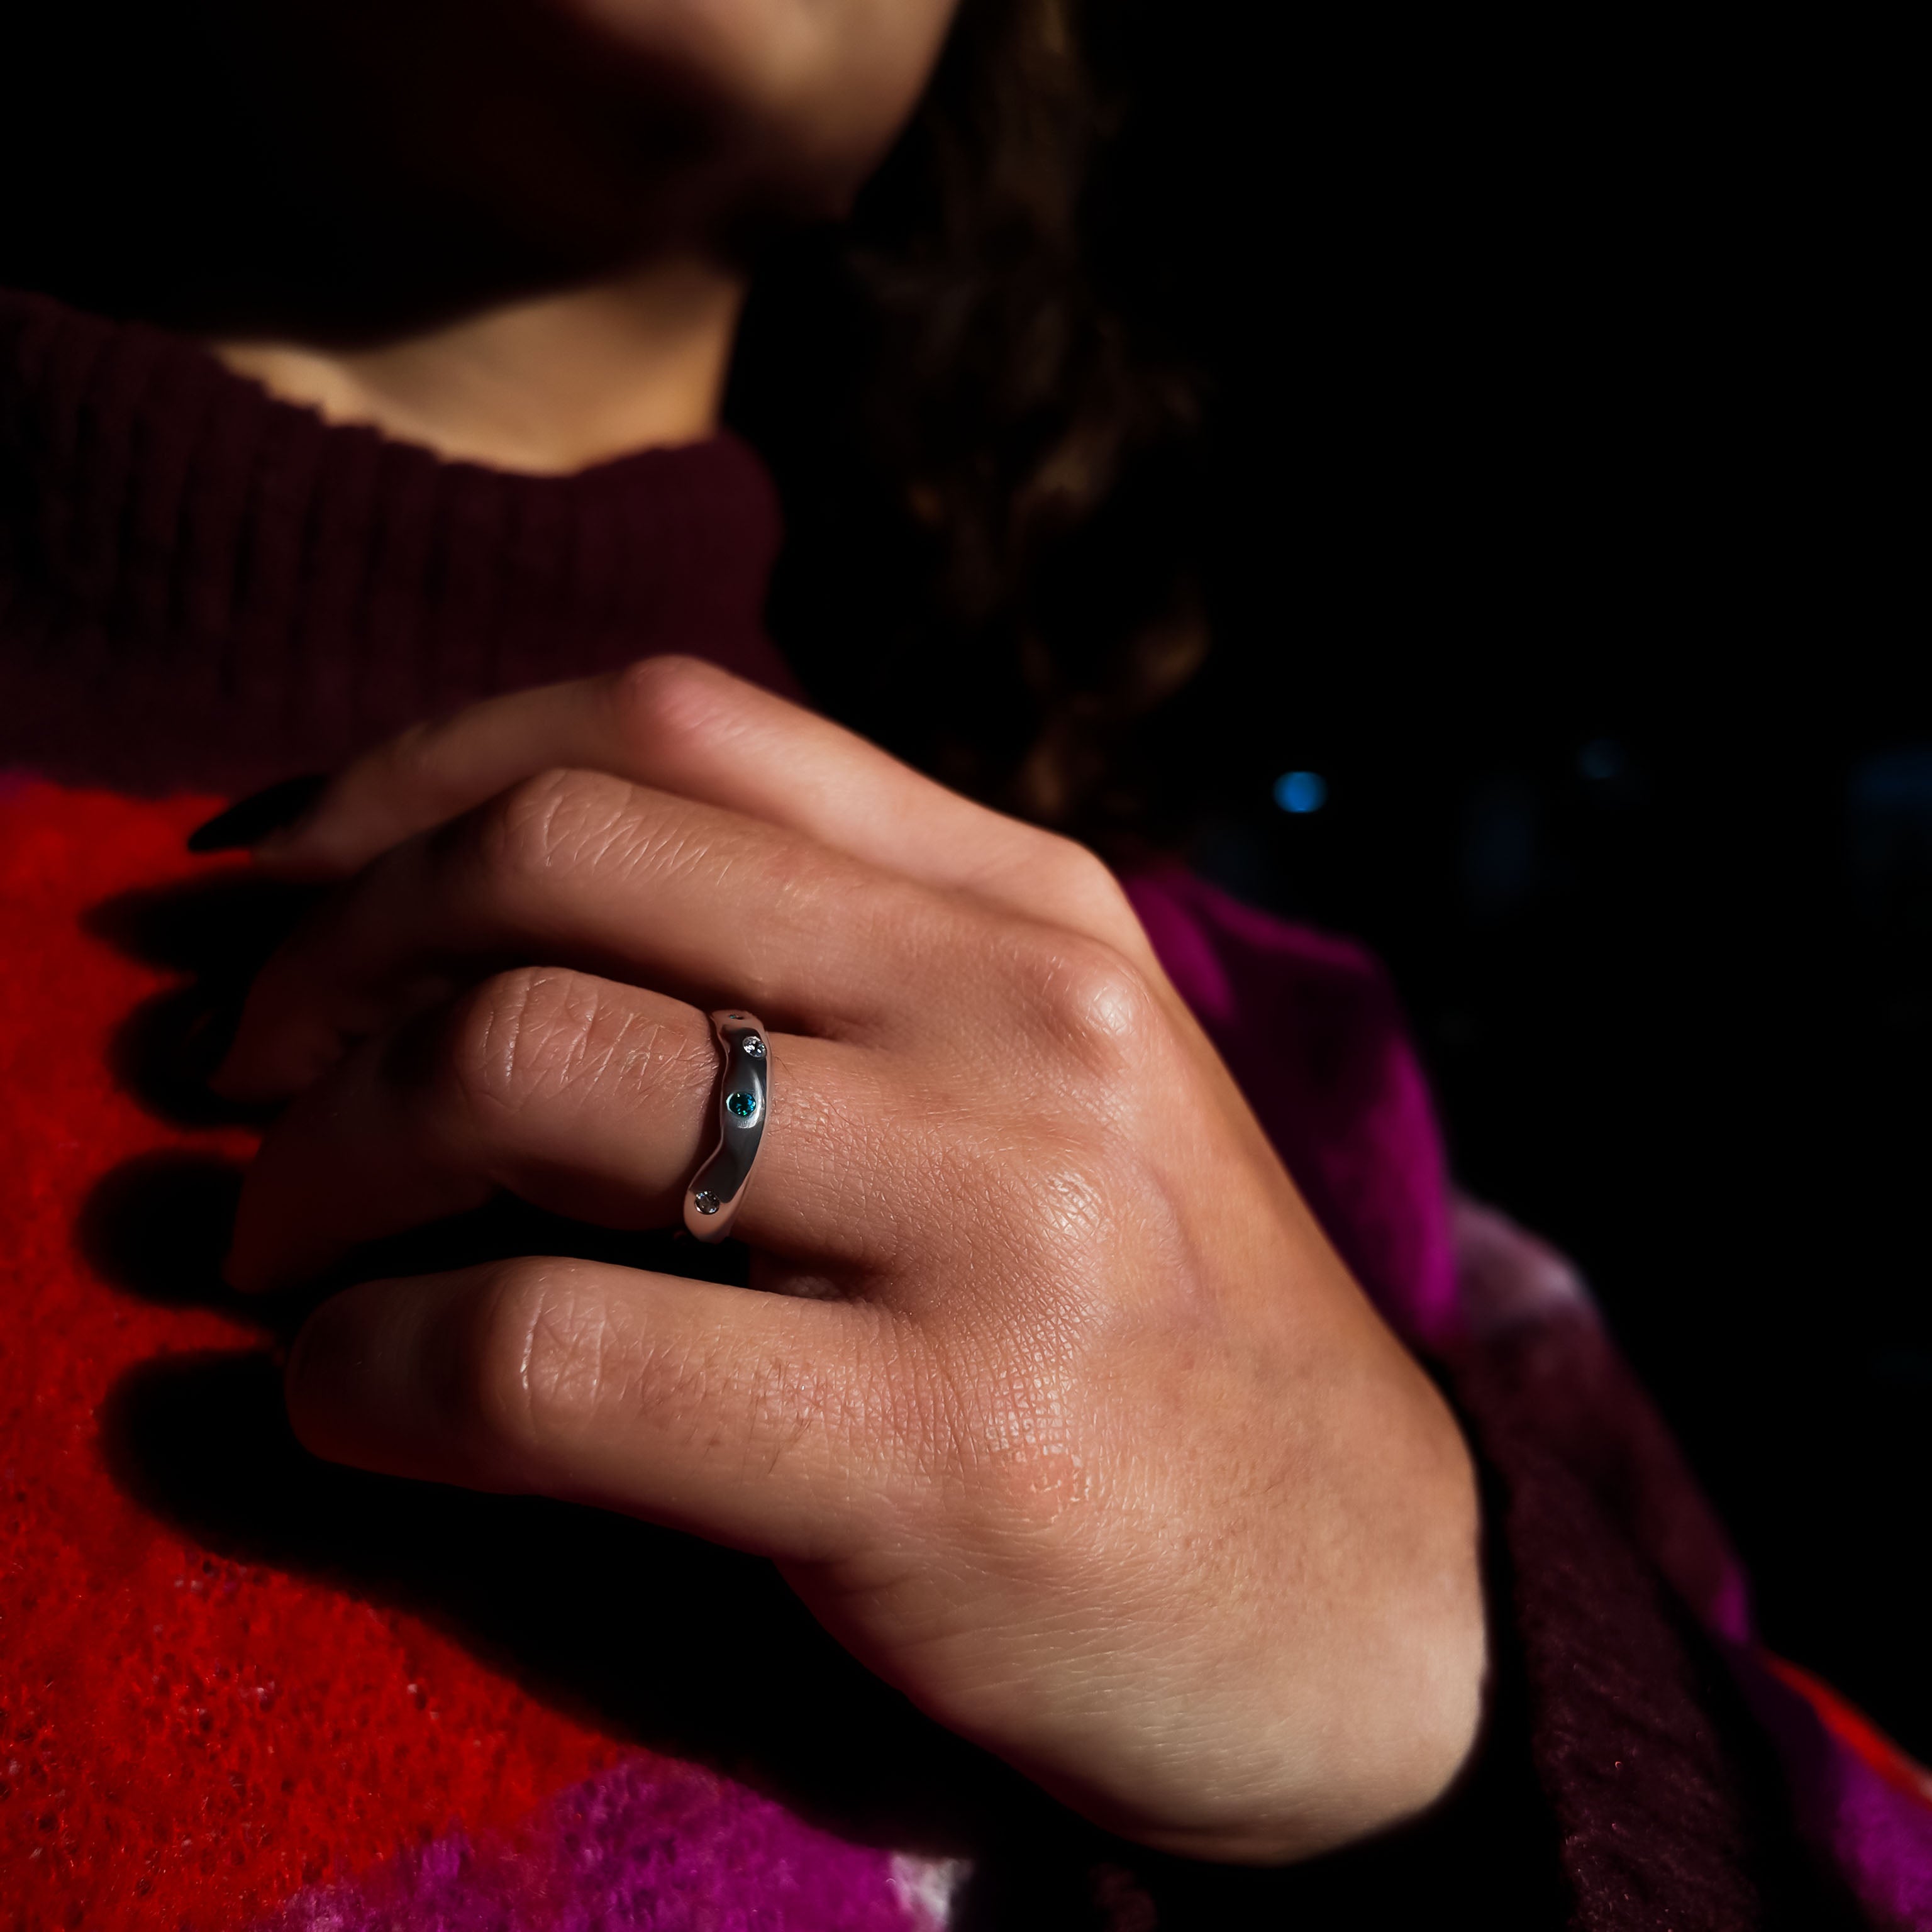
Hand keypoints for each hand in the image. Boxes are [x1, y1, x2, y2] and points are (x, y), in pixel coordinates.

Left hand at [215, 657, 1483, 1862]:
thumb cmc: (1159, 1341)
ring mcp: (997, 1218)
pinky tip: (351, 1405)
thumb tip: (489, 926)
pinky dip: (375, 1368)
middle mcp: (1019, 1012)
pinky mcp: (941, 1449)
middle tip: (241, 1085)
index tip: (274, 880)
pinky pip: (543, 1348)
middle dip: (324, 964)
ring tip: (278, 1255)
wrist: (1375, 1605)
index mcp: (1030, 905)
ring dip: (318, 1163)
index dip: (416, 773)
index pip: (672, 722)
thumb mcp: (1035, 1088)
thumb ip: (828, 971)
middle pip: (562, 861)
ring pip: (522, 1068)